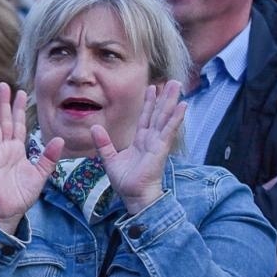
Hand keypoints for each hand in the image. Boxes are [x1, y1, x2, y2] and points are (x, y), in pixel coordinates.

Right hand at [0, 83, 62, 232]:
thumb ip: (48, 157)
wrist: (9, 211)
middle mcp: (4, 148)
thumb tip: (60, 140)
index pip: (18, 125)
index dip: (18, 109)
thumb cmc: (22, 194)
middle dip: (3, 103)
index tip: (20, 92)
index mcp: (17, 150)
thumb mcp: (40, 174)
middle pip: (4, 121)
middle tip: (2, 85)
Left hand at [91, 81, 184, 213]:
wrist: (133, 195)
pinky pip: (168, 130)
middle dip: (164, 97)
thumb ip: (103, 142)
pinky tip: (182, 106)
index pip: (146, 117)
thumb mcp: (109, 158)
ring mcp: (158, 143)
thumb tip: (94, 127)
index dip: (149, 103)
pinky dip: (175, 118)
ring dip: (172, 101)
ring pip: (165, 118)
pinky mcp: (161, 149)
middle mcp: (151, 139)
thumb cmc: (125, 181)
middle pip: (158, 114)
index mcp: (140, 141)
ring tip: (178, 86)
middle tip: (172, 81)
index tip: (152, 88)